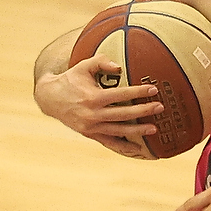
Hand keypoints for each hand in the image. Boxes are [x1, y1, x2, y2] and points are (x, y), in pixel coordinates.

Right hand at [34, 56, 162, 156]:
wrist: (50, 99)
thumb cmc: (70, 79)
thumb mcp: (83, 66)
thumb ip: (101, 62)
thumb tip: (119, 66)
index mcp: (93, 97)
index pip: (121, 95)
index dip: (138, 92)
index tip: (153, 90)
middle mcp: (93, 114)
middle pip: (124, 114)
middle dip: (144, 111)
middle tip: (160, 107)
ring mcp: (92, 127)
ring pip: (119, 131)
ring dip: (138, 131)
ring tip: (154, 128)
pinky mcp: (90, 134)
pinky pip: (110, 142)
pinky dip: (124, 147)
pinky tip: (138, 148)